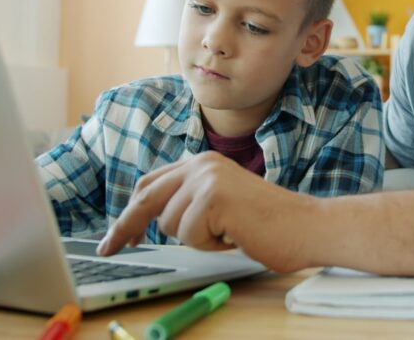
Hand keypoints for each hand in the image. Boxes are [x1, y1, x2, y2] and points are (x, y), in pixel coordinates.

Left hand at [96, 151, 317, 271]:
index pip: (152, 183)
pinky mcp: (213, 198)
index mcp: (203, 162)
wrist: (306, 225)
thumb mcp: (222, 203)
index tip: (118, 235)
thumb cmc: (269, 223)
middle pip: (146, 198)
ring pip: (169, 224)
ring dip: (195, 239)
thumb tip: (152, 218)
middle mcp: (201, 164)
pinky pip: (188, 235)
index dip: (131, 211)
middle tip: (107, 250)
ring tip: (227, 233)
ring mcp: (207, 178)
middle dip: (124, 227)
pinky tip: (234, 235)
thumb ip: (192, 200)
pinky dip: (209, 245)